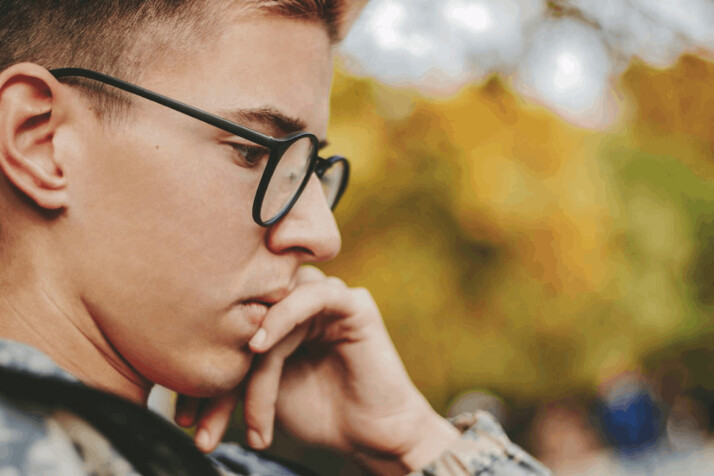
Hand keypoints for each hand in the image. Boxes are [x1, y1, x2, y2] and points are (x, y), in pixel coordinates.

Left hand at [176, 267, 458, 472]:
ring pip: (270, 315)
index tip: (182, 418)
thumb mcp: (260, 394)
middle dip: (217, 379)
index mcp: (274, 320)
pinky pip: (311, 295)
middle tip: (196, 424)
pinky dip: (281, 316)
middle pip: (244, 324)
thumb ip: (231, 371)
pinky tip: (259, 345)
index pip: (227, 334)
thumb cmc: (320, 415)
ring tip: (243, 412)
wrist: (372, 437)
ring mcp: (324, 300)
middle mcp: (296, 304)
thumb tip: (176, 369)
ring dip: (250, 369)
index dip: (199, 373)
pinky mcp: (351, 302)